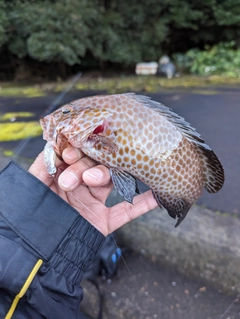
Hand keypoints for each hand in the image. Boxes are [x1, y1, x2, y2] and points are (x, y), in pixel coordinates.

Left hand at [29, 147, 157, 235]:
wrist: (40, 252)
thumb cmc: (34, 216)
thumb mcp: (35, 187)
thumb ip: (43, 166)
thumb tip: (56, 144)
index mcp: (65, 176)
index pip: (78, 157)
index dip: (77, 153)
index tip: (71, 154)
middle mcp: (82, 186)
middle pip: (96, 167)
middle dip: (87, 169)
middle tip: (76, 179)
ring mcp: (95, 202)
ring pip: (112, 182)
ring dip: (110, 177)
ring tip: (95, 181)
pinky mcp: (105, 220)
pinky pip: (126, 212)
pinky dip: (142, 205)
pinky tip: (157, 196)